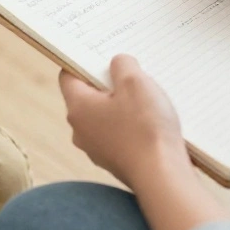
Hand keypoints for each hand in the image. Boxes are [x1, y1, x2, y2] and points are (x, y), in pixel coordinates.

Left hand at [59, 55, 189, 187]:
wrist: (162, 177)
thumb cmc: (145, 128)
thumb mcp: (135, 81)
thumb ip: (122, 64)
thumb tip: (118, 64)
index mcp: (78, 108)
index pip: (67, 76)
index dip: (82, 60)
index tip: (100, 53)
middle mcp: (81, 130)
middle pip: (88, 95)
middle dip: (108, 82)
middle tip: (131, 72)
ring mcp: (97, 148)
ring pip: (105, 115)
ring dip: (123, 104)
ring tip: (147, 97)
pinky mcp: (116, 161)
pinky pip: (119, 133)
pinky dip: (131, 125)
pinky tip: (153, 121)